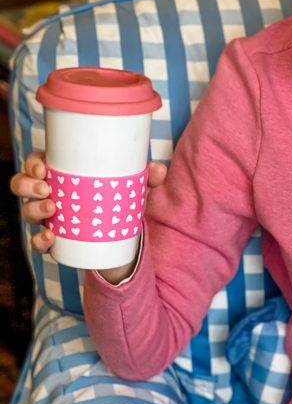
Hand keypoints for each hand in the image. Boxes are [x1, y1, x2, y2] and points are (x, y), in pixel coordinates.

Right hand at [8, 150, 167, 253]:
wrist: (122, 237)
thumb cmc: (119, 201)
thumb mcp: (133, 188)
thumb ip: (146, 178)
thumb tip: (157, 170)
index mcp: (61, 174)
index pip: (36, 163)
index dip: (32, 163)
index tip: (43, 166)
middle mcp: (49, 194)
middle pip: (22, 185)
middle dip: (27, 185)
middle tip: (45, 188)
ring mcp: (48, 218)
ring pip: (27, 211)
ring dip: (33, 209)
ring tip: (52, 209)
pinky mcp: (54, 239)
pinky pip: (38, 241)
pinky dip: (40, 240)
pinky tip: (50, 236)